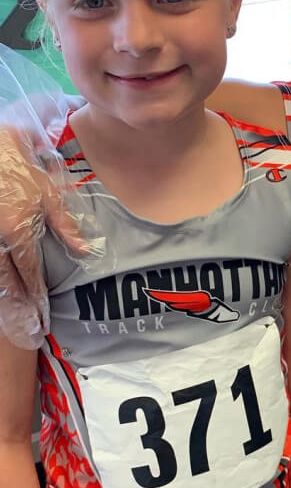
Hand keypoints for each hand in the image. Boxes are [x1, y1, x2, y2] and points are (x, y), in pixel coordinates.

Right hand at [0, 128, 88, 347]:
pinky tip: (3, 287)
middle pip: (5, 280)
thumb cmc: (14, 161)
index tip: (40, 313)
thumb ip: (63, 223)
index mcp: (17, 231)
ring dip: (3, 293)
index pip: (28, 271)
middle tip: (25, 326)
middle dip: (16, 304)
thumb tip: (84, 250)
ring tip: (12, 314)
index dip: (35, 294)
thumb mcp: (45, 189)